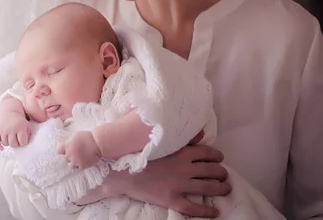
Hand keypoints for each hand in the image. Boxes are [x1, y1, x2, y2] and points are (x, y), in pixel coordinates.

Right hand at [0, 111, 30, 149]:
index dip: (23, 142)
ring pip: (5, 143)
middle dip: (15, 143)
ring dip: (8, 143)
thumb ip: (28, 133)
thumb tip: (26, 143)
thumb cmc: (18, 118)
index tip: (23, 140)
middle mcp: (11, 128)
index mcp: (20, 126)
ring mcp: (3, 129)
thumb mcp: (26, 124)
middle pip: (13, 144)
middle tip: (16, 140)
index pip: (22, 142)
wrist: (8, 108)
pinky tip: (2, 148)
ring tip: (10, 138)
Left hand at [56, 131, 101, 168]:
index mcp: (67, 146)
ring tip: (78, 159)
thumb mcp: (75, 136)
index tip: (64, 148)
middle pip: (65, 158)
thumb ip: (70, 142)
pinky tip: (84, 161)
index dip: (61, 150)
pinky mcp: (83, 166)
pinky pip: (79, 167)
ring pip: (71, 165)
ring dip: (73, 162)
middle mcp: (70, 155)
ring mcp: (76, 161)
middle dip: (68, 156)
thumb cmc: (87, 137)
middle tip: (73, 153)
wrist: (97, 143)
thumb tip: (68, 145)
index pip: (58, 150)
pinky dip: (80, 165)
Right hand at [101, 132, 231, 217]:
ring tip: (226, 188)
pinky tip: (215, 212)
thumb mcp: (159, 141)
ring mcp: (178, 185)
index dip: (216, 155)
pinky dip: (206, 211)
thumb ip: (182, 138)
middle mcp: (184, 168)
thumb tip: (201, 134)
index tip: (219, 158)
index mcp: (181, 152)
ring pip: (207, 187)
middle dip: (221, 172)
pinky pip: (193, 208)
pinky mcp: (171, 199)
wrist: (120, 171)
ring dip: (220, 188)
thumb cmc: (137, 152)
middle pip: (211, 170)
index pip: (206, 152)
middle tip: (224, 174)